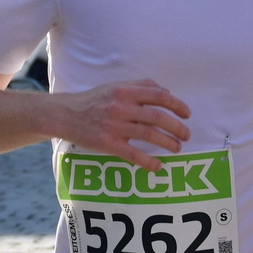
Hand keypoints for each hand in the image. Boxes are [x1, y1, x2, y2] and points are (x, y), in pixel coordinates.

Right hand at [52, 79, 190, 168]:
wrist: (64, 114)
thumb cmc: (92, 100)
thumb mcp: (114, 86)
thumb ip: (139, 86)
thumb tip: (165, 91)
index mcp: (125, 91)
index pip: (159, 96)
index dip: (177, 105)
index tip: (187, 114)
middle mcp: (121, 107)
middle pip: (157, 116)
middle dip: (176, 127)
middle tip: (186, 135)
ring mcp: (114, 126)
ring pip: (149, 135)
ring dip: (167, 142)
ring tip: (177, 148)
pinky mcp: (107, 143)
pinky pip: (133, 154)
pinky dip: (148, 161)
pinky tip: (157, 166)